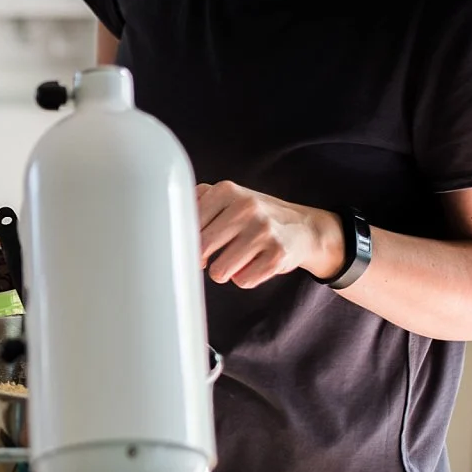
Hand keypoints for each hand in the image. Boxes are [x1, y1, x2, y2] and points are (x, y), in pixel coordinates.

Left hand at [197, 181, 342, 287]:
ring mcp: (263, 231)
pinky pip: (242, 281)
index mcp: (226, 190)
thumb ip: (198, 201)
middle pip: (202, 248)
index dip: (185, 240)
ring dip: (222, 271)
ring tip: (233, 260)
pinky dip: (244, 278)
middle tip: (208, 258)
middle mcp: (245, 207)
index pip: (188, 223)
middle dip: (201, 259)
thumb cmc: (255, 215)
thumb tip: (167, 221)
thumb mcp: (229, 198)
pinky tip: (253, 265)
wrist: (304, 228)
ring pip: (219, 270)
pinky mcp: (277, 255)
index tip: (189, 244)